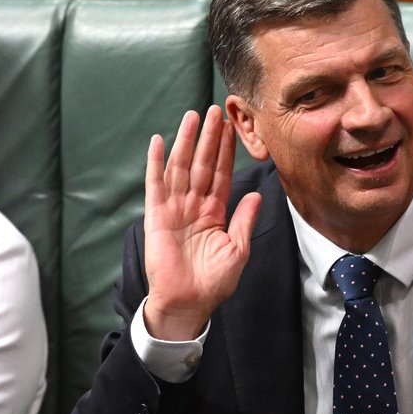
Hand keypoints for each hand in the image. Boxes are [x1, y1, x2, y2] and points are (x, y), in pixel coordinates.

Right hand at [143, 105, 260, 339]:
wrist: (188, 303)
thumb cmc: (213, 282)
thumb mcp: (237, 250)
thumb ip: (244, 220)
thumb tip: (256, 194)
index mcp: (215, 212)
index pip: (221, 173)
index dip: (226, 150)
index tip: (232, 127)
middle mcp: (194, 205)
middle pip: (201, 163)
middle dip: (208, 137)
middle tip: (214, 110)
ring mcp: (175, 208)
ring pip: (181, 167)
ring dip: (185, 141)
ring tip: (192, 116)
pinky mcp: (157, 216)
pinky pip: (156, 185)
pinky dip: (156, 163)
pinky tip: (159, 142)